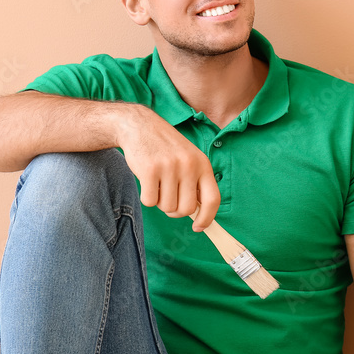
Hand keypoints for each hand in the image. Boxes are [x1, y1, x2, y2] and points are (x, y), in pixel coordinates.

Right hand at [115, 105, 220, 230]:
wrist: (140, 126)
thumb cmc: (166, 148)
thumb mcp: (189, 159)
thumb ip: (196, 183)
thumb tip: (199, 214)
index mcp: (203, 164)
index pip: (213, 199)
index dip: (207, 218)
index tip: (198, 227)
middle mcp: (189, 166)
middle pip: (186, 209)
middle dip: (175, 211)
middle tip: (168, 198)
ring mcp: (170, 168)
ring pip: (167, 207)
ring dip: (160, 202)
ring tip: (158, 184)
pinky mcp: (149, 171)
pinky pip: (150, 202)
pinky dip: (147, 198)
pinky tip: (147, 181)